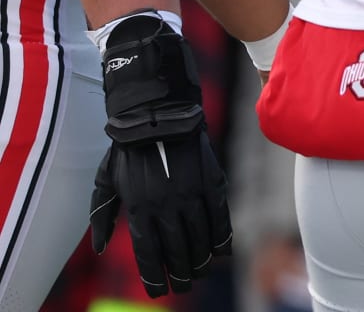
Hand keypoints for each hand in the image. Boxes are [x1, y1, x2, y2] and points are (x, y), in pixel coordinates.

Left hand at [89, 15, 231, 295]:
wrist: (159, 112)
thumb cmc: (128, 148)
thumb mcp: (106, 181)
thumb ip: (103, 215)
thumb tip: (101, 247)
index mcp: (139, 208)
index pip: (149, 253)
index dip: (155, 276)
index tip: (158, 290)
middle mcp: (166, 205)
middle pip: (177, 251)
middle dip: (181, 274)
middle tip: (184, 285)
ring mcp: (191, 193)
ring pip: (200, 238)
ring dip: (201, 260)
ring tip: (201, 272)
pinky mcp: (212, 181)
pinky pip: (220, 216)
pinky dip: (222, 236)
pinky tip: (221, 250)